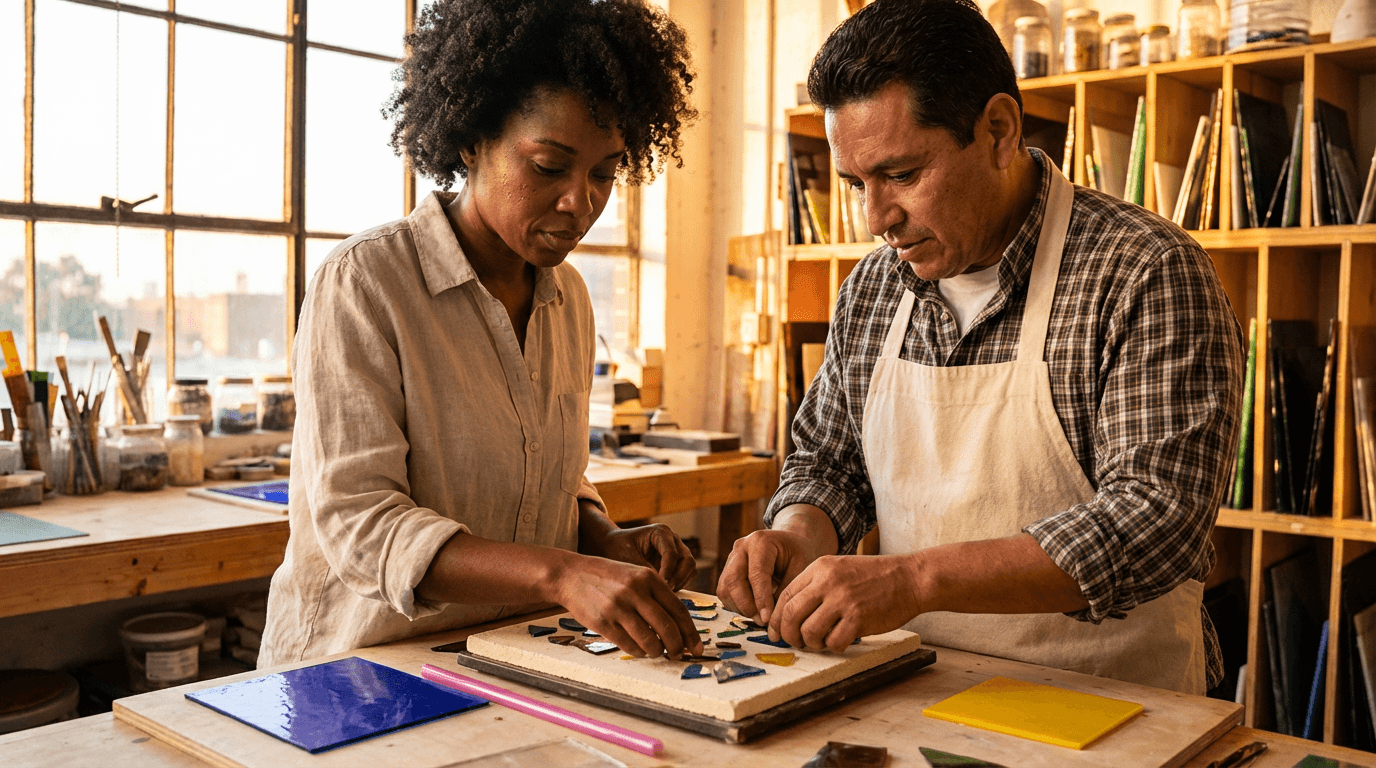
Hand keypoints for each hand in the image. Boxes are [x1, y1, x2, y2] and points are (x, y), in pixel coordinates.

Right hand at [552, 554, 703, 658]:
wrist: (572, 575)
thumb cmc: (608, 577)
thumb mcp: (636, 575)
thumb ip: (657, 595)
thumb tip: (679, 626)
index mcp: (648, 578)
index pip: (678, 610)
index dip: (690, 633)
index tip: (697, 647)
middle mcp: (635, 592)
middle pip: (667, 628)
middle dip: (677, 647)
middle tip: (679, 655)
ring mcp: (618, 608)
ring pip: (649, 641)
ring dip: (658, 652)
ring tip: (657, 652)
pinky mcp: (603, 623)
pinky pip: (629, 645)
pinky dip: (639, 652)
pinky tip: (640, 650)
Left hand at [584, 523, 696, 589]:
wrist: (612, 546)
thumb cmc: (617, 549)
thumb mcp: (628, 559)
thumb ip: (645, 572)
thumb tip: (661, 588)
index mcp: (660, 532)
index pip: (672, 553)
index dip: (668, 572)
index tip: (660, 586)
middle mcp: (672, 539)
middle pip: (688, 560)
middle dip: (679, 578)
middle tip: (665, 592)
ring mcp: (677, 550)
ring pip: (690, 568)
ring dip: (681, 582)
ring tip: (664, 594)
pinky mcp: (676, 562)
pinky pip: (686, 575)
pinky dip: (679, 584)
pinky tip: (664, 593)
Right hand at [715, 528, 819, 624]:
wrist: (789, 544)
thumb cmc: (798, 555)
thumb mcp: (801, 569)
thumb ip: (786, 594)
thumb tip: (772, 624)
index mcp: (760, 542)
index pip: (756, 574)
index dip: (760, 599)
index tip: (767, 619)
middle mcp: (741, 547)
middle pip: (733, 580)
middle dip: (746, 605)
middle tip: (763, 621)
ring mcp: (731, 558)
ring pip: (725, 589)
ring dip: (740, 608)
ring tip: (760, 617)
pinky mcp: (727, 570)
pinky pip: (725, 593)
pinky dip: (736, 606)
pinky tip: (754, 610)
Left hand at [768, 554, 921, 652]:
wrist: (909, 578)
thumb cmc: (875, 576)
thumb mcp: (840, 569)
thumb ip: (816, 585)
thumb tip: (791, 613)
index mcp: (820, 568)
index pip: (784, 596)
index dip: (776, 618)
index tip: (776, 632)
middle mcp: (827, 582)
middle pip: (791, 615)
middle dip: (789, 635)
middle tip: (797, 642)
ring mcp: (843, 600)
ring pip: (809, 631)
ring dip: (812, 643)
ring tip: (822, 641)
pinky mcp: (859, 618)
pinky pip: (834, 642)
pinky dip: (834, 647)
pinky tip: (841, 641)